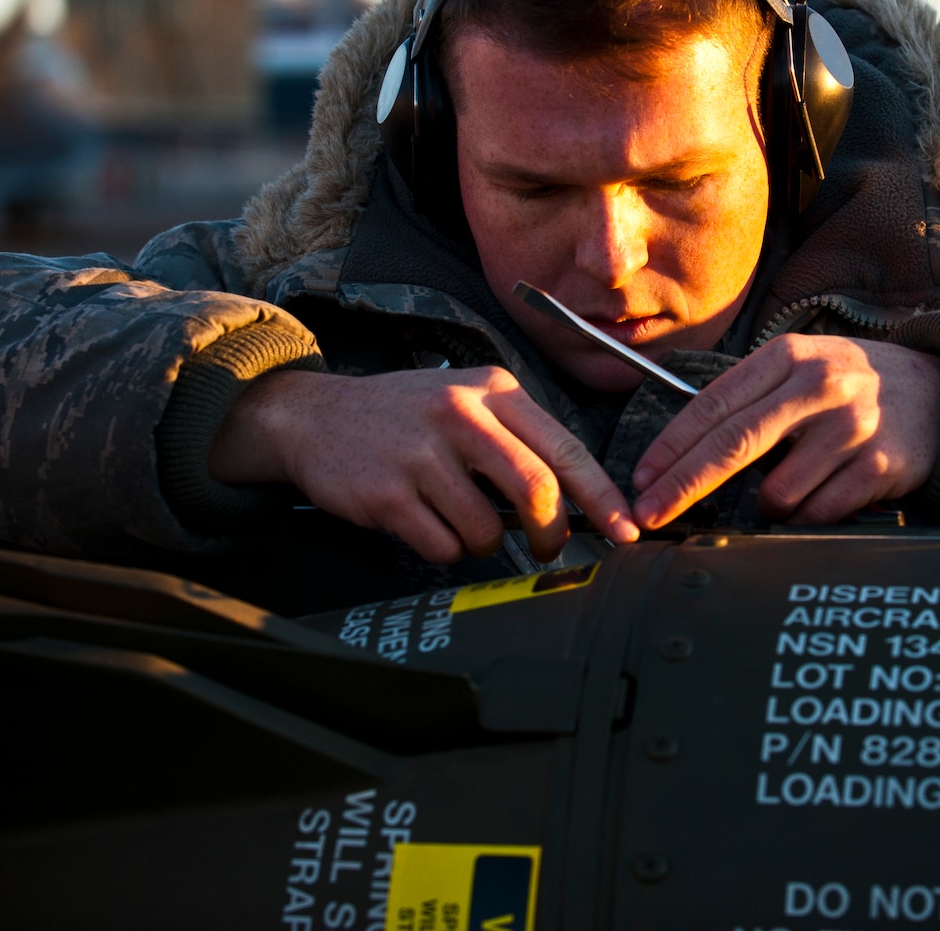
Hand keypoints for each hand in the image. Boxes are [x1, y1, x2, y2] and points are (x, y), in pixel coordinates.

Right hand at [209, 366, 640, 563]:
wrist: (314, 416)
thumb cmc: (406, 416)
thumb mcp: (468, 401)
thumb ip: (521, 441)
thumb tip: (582, 503)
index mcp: (494, 390)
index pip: (566, 450)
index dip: (602, 499)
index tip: (625, 531)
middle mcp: (460, 414)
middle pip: (536, 491)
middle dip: (551, 534)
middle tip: (546, 549)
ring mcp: (421, 453)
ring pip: (487, 529)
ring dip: (483, 543)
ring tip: (458, 520)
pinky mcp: (387, 493)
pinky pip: (441, 546)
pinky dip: (443, 549)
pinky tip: (422, 522)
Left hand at [630, 336, 939, 528]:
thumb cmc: (857, 386)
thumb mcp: (803, 367)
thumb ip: (752, 398)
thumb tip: (683, 452)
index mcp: (788, 356)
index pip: (713, 405)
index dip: (671, 447)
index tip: (642, 480)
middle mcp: (818, 384)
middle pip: (732, 445)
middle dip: (682, 486)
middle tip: (649, 515)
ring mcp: (851, 424)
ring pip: (776, 491)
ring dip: (770, 505)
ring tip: (795, 486)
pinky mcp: (880, 464)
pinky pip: (819, 512)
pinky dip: (808, 516)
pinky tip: (823, 497)